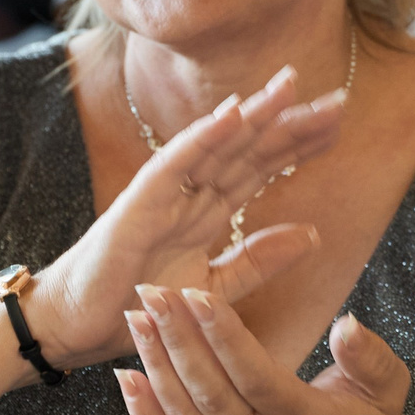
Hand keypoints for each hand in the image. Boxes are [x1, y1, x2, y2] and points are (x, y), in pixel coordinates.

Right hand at [27, 67, 345, 367]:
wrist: (76, 329)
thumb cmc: (135, 304)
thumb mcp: (214, 290)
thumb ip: (258, 261)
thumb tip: (313, 234)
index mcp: (207, 211)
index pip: (260, 168)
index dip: (298, 144)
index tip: (338, 125)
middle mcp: (189, 195)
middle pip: (248, 149)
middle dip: (291, 123)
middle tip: (339, 101)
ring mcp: (163, 195)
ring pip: (217, 146)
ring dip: (254, 115)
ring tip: (291, 86)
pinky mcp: (137, 205)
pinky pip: (174, 165)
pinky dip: (202, 137)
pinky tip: (231, 114)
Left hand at [120, 286, 414, 414]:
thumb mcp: (388, 388)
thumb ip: (370, 356)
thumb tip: (348, 323)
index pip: (257, 377)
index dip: (225, 338)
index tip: (198, 293)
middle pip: (211, 395)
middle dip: (178, 342)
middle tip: (154, 295)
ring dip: (156, 368)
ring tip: (137, 320)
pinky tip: (125, 376)